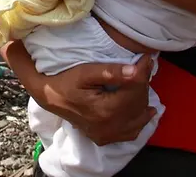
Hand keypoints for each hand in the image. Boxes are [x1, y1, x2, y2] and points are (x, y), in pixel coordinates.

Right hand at [2, 42, 155, 145]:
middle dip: (143, 84)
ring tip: (141, 84)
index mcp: (106, 110)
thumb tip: (135, 71)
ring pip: (138, 118)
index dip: (144, 71)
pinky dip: (138, 121)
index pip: (135, 90)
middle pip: (139, 104)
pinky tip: (142, 111)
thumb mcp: (85, 72)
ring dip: (142, 101)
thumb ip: (111, 72)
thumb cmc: (66, 80)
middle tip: (142, 67)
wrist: (49, 97)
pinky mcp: (105, 138)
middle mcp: (109, 127)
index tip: (146, 58)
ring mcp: (108, 135)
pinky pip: (131, 132)